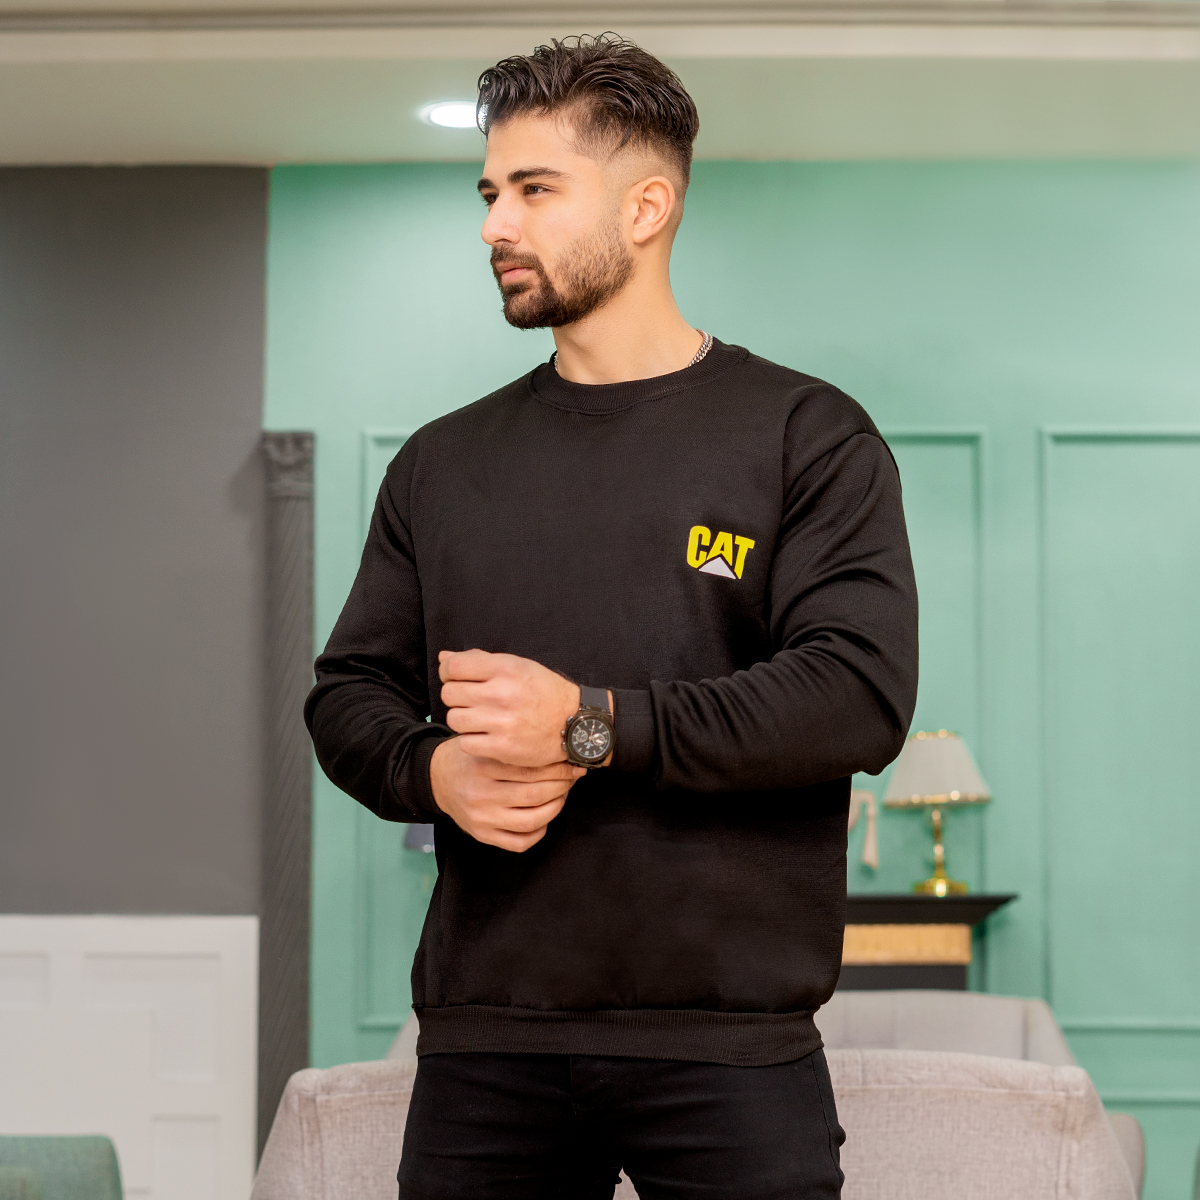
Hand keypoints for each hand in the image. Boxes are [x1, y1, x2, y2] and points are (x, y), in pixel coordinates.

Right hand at [429, 737, 584, 851]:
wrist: (438, 779)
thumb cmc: (469, 758)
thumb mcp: (485, 745)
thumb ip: (514, 749)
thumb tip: (560, 753)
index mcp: (482, 767)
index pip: (529, 769)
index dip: (557, 767)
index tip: (572, 763)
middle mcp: (480, 794)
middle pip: (534, 794)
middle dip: (561, 786)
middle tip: (572, 777)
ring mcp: (481, 818)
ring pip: (531, 821)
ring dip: (555, 808)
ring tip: (561, 795)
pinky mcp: (482, 835)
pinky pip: (519, 842)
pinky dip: (539, 831)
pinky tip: (544, 817)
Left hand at [439, 649, 579, 767]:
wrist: (575, 722)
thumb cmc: (544, 692)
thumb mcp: (517, 666)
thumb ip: (479, 660)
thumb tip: (443, 657)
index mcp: (505, 668)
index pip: (454, 666)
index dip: (448, 672)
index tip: (455, 678)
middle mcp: (502, 693)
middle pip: (450, 693)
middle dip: (456, 696)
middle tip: (470, 700)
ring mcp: (502, 722)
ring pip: (454, 719)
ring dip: (462, 719)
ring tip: (478, 718)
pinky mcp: (503, 747)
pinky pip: (466, 743)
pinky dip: (472, 740)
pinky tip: (485, 735)